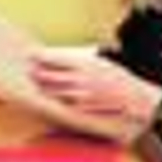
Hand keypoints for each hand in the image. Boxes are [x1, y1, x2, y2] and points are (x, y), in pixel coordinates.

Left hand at [29, 51, 159, 129]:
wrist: (133, 96)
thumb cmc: (116, 75)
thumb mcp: (98, 59)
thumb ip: (79, 57)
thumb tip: (60, 55)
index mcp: (83, 63)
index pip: (54, 58)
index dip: (40, 56)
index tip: (30, 54)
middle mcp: (80, 79)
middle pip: (50, 76)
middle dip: (37, 73)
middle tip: (29, 70)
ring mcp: (81, 95)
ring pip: (54, 91)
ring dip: (44, 88)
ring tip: (37, 84)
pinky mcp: (83, 107)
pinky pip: (65, 103)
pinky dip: (58, 100)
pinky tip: (52, 97)